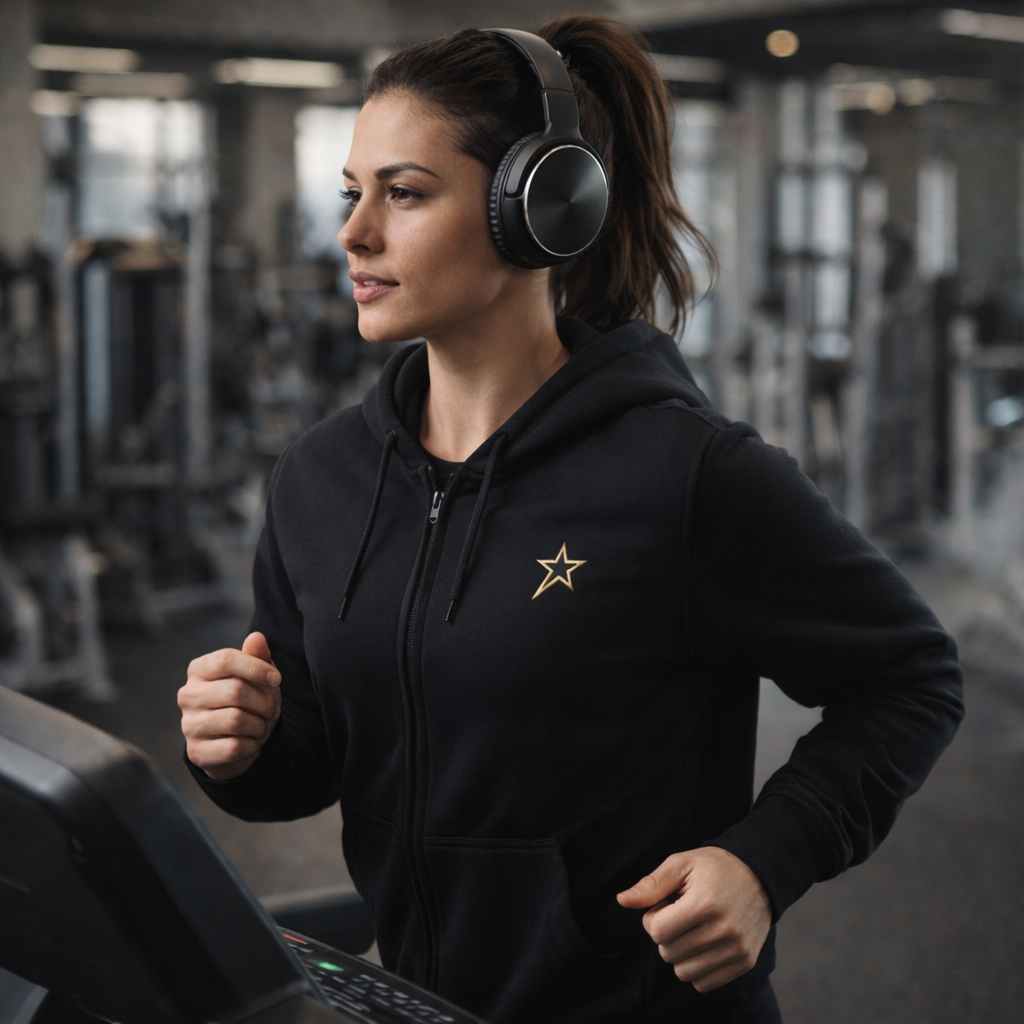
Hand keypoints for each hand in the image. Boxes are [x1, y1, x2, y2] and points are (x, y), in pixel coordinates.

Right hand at [178, 631, 281, 780]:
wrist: (236, 743)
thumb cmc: (248, 701)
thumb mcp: (257, 676)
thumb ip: (257, 656)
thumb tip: (256, 637)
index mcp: (199, 669)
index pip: (225, 659)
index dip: (256, 668)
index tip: (277, 679)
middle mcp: (188, 695)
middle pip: (236, 691)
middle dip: (265, 702)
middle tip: (272, 709)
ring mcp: (189, 725)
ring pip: (237, 720)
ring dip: (260, 725)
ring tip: (260, 725)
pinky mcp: (196, 752)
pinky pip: (235, 747)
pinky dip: (252, 746)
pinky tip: (249, 743)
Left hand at [617, 847, 770, 991]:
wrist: (760, 875)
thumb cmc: (714, 867)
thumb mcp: (681, 864)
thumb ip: (651, 885)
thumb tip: (622, 900)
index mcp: (705, 903)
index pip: (657, 932)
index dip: (653, 918)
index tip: (665, 905)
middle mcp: (724, 930)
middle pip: (668, 953)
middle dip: (666, 935)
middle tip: (680, 914)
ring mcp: (737, 949)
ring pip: (684, 973)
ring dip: (680, 953)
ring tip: (693, 929)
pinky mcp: (746, 962)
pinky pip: (704, 984)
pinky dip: (697, 968)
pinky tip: (704, 943)